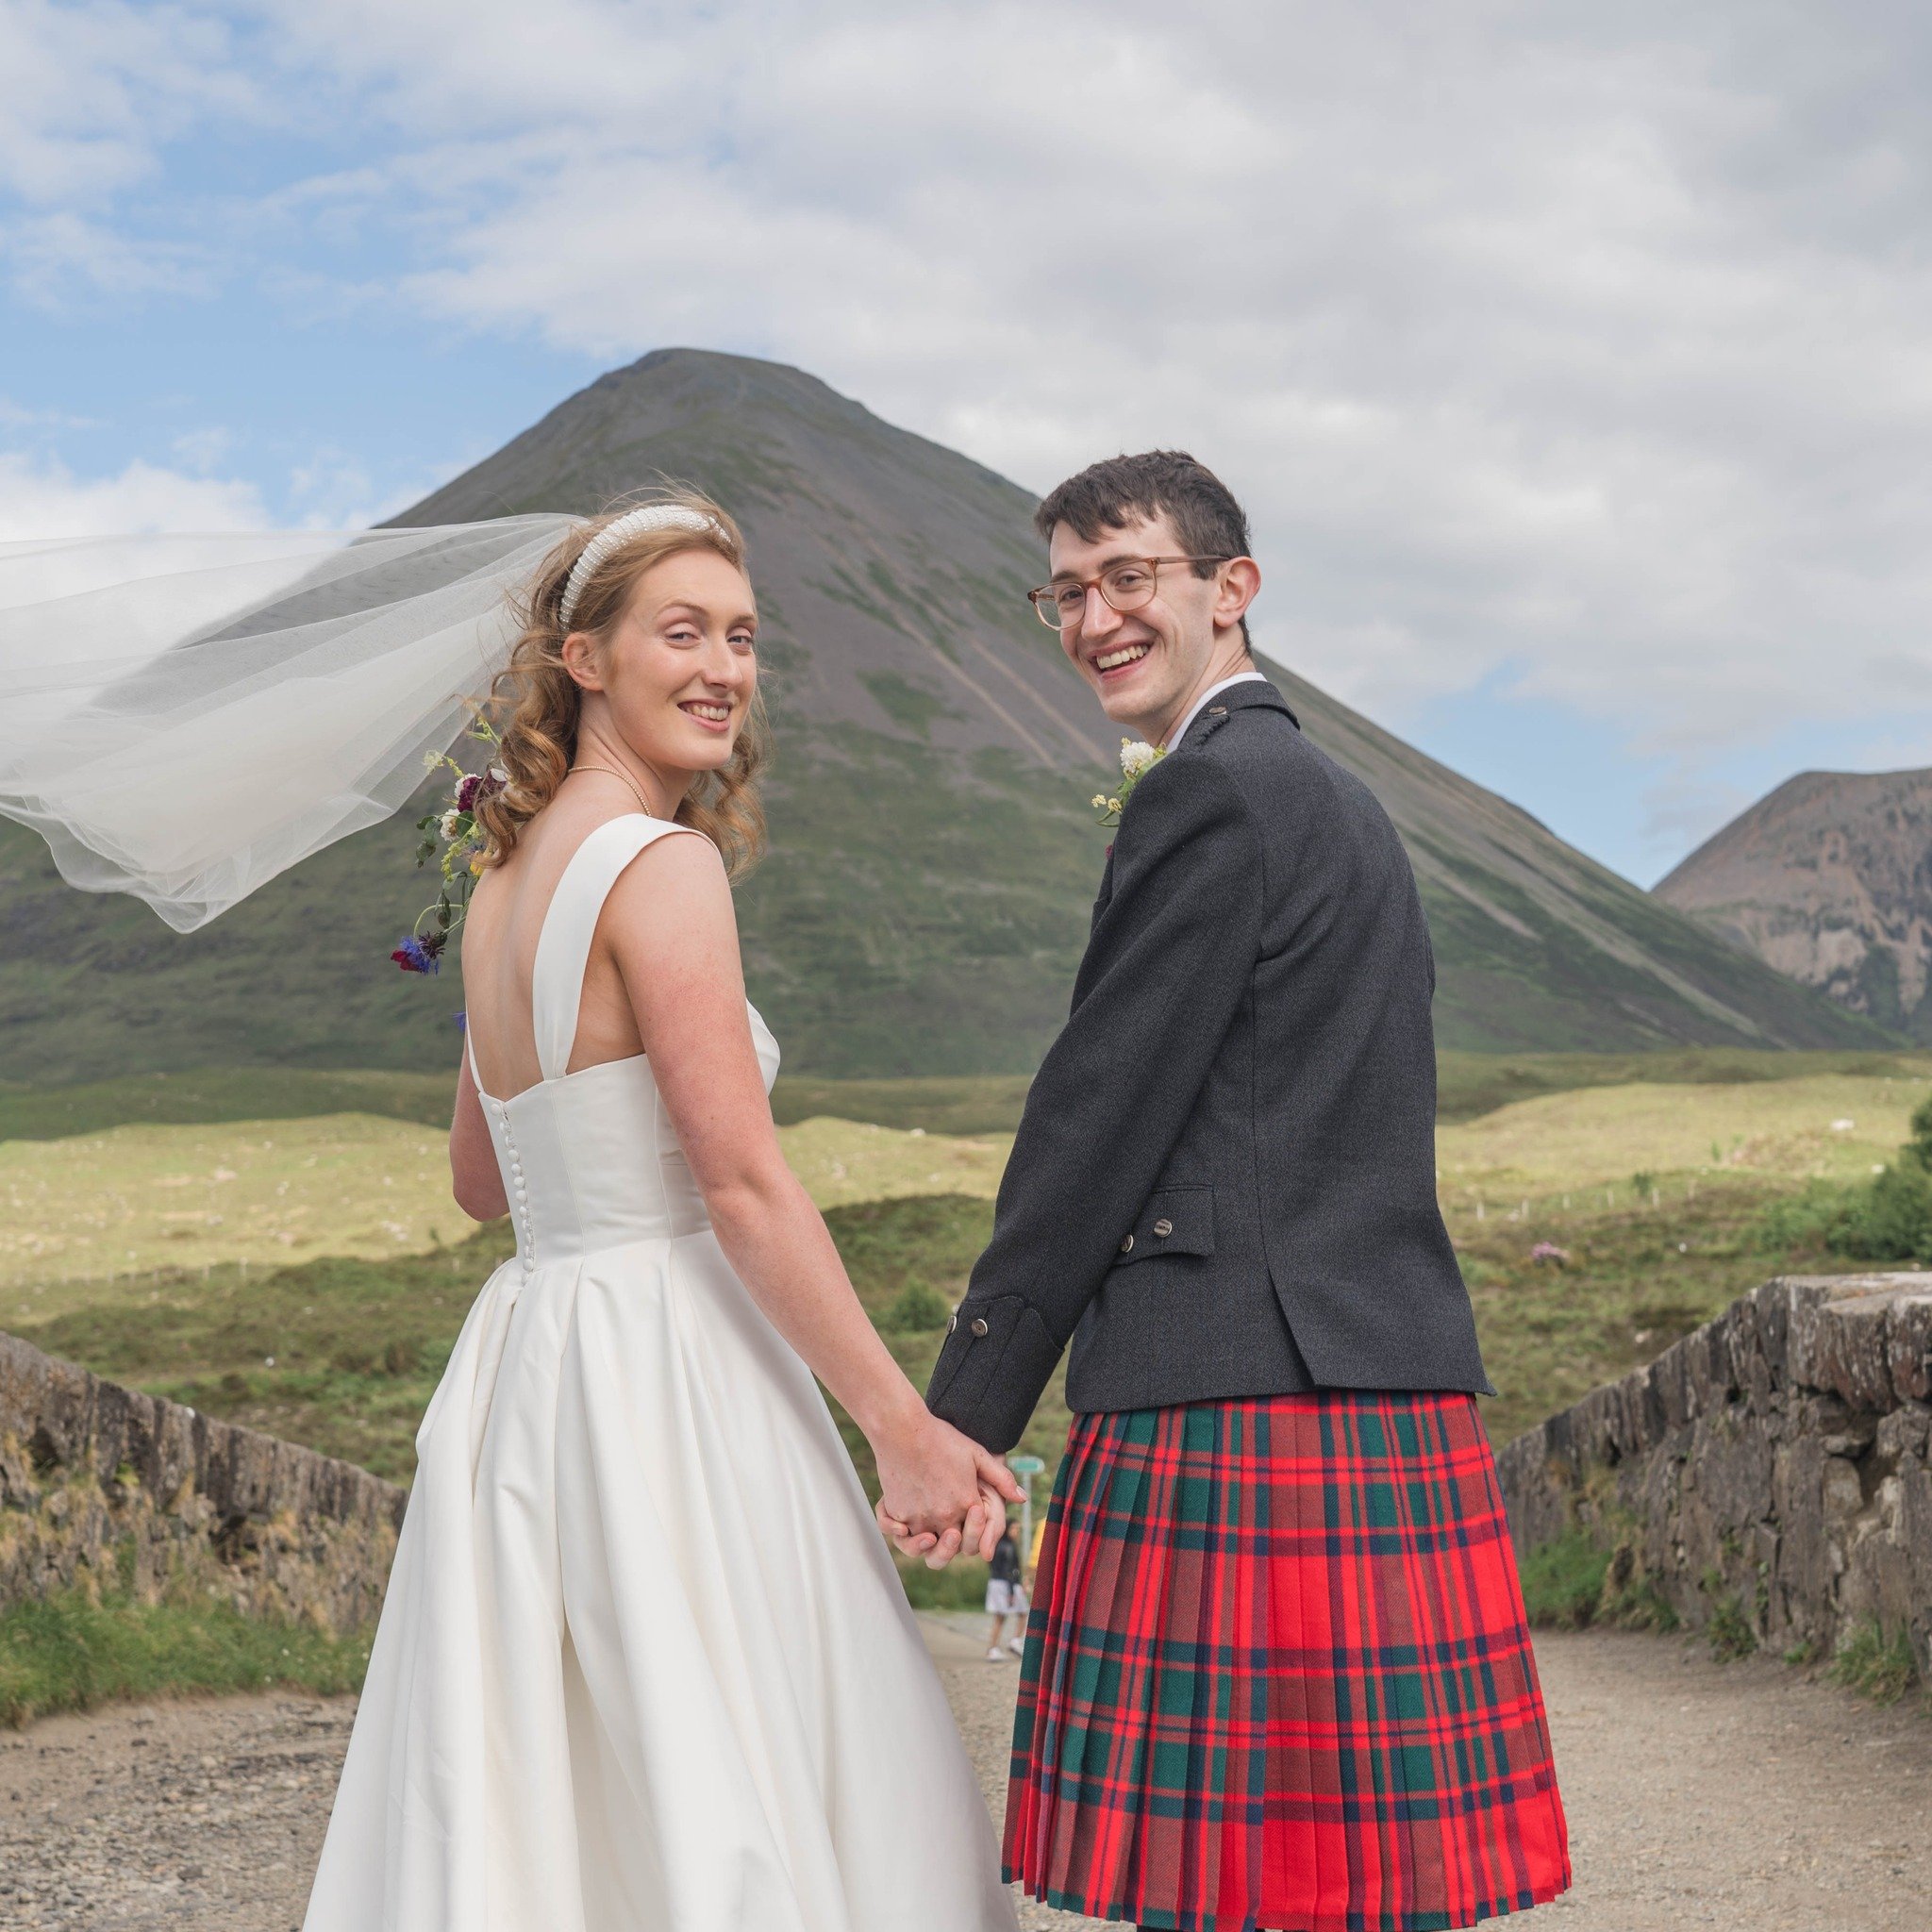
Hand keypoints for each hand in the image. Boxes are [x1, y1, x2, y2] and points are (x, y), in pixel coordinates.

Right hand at [873, 1414, 1021, 1568]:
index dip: (975, 1532)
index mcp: (966, 1504)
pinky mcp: (897, 1512)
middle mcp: (943, 1516)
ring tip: (928, 1537)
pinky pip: (898, 1535)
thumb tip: (1022, 1498)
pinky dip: (900, 1535)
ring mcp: (918, 1517)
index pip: (975, 1535)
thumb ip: (1002, 1479)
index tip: (970, 1518)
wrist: (904, 1429)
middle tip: (951, 1535)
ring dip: (926, 1547)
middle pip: (950, 1547)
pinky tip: (903, 1529)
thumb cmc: (941, 1438)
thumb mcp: (977, 1454)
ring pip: (923, 1547)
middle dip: (953, 1545)